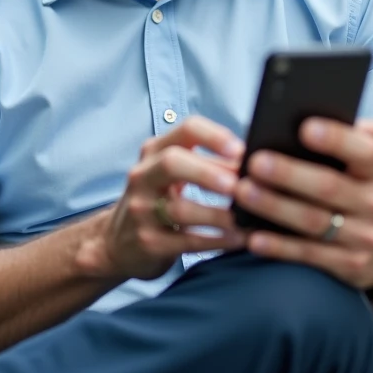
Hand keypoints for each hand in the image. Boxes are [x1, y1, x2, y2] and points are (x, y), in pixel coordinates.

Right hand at [80, 117, 246, 280]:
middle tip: (238, 185)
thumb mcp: (171, 173)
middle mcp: (143, 176)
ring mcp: (142, 210)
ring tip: (247, 218)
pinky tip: (238, 239)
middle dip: (209, 172)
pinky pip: (186, 241)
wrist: (117, 242)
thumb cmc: (158, 201)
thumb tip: (256, 161)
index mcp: (155, 151)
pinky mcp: (148, 242)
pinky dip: (215, 241)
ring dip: (218, 214)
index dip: (215, 136)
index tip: (241, 150)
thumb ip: (206, 162)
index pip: (186, 129)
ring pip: (180, 209)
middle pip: (172, 163)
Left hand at [232, 117, 372, 289]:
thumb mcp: (365, 164)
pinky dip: (279, 246)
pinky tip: (252, 236)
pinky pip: (308, 254)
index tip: (303, 127)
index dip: (335, 138)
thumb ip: (350, 137)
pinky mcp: (349, 265)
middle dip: (289, 174)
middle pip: (329, 187)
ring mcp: (365, 238)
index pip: (363, 149)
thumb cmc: (358, 190)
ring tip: (242, 192)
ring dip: (275, 207)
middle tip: (254, 162)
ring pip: (314, 222)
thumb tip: (320, 110)